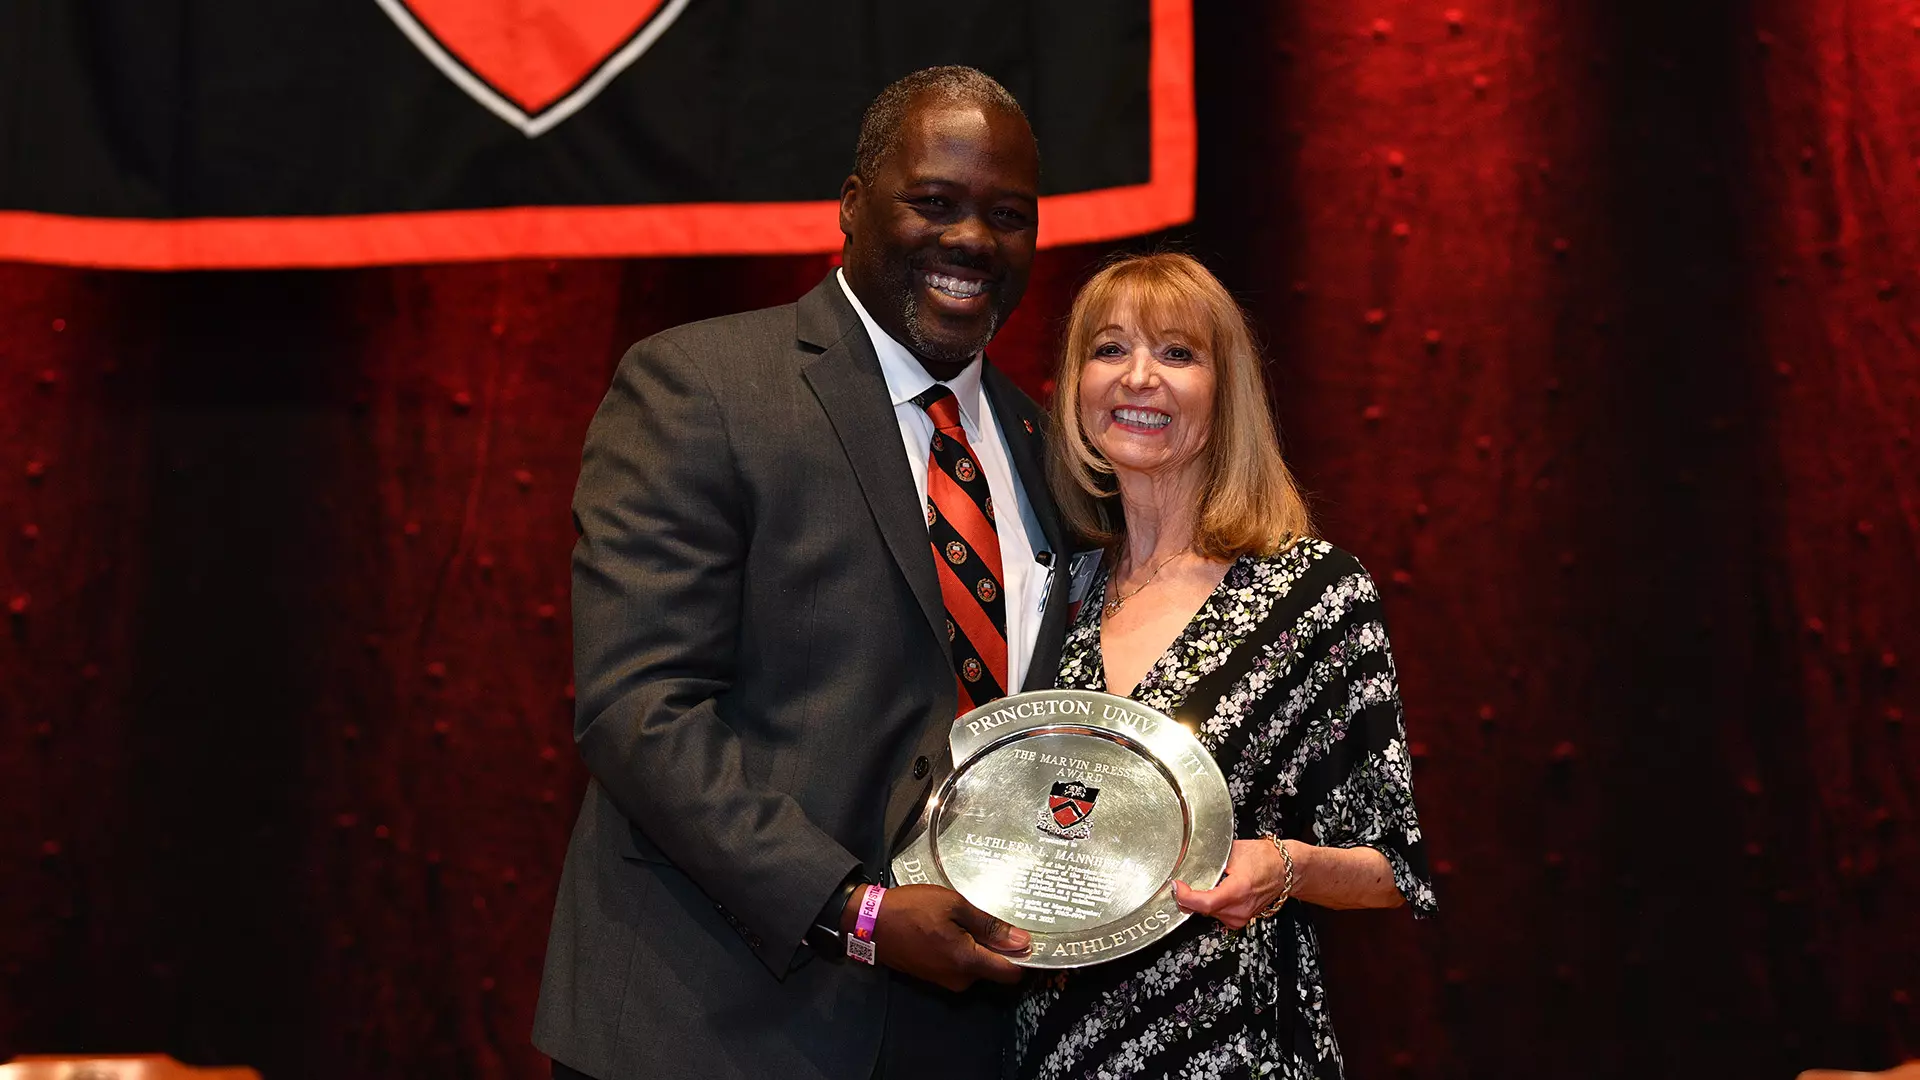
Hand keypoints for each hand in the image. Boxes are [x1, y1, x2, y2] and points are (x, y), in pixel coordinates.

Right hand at [858, 884, 1030, 991]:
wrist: (870, 922)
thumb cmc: (912, 908)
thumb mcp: (954, 906)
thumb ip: (989, 926)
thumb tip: (1022, 942)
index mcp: (967, 962)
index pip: (1011, 973)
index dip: (1024, 957)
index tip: (1028, 937)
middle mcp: (959, 979)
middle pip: (995, 969)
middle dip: (999, 948)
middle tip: (993, 918)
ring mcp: (945, 981)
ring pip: (977, 967)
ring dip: (979, 947)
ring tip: (968, 918)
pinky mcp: (934, 977)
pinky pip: (960, 966)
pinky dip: (963, 950)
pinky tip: (953, 928)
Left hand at [1174, 838, 1291, 929]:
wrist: (1285, 870)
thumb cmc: (1266, 859)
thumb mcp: (1233, 850)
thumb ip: (1210, 857)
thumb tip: (1189, 857)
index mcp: (1238, 891)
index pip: (1204, 903)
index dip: (1185, 896)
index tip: (1177, 886)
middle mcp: (1239, 909)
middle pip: (1201, 910)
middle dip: (1189, 897)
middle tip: (1183, 883)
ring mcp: (1240, 918)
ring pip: (1207, 914)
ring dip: (1200, 901)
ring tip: (1205, 884)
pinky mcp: (1240, 920)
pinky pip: (1216, 915)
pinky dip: (1210, 905)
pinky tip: (1215, 892)